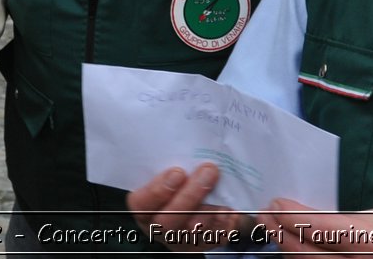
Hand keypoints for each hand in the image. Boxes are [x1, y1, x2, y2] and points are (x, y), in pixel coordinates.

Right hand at [126, 164, 250, 251]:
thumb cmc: (174, 179)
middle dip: (190, 196)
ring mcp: (181, 238)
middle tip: (209, 170)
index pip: (141, 204)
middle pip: (169, 221)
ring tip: (223, 187)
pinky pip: (214, 238)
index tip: (178, 171)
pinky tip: (231, 209)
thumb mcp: (163, 168)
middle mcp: (159, 226)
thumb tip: (180, 127)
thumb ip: (167, 160)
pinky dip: (224, 224)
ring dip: (210, 210)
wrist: (191, 199)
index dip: (157, 190)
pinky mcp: (202, 244)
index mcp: (144, 207)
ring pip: (193, 232)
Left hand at [258, 203, 372, 254]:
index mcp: (369, 241)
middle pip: (307, 251)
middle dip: (281, 231)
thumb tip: (316, 216)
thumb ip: (348, 219)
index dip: (294, 216)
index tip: (277, 203)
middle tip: (265, 215)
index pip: (320, 229)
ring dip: (286, 248)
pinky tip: (291, 249)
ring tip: (273, 230)